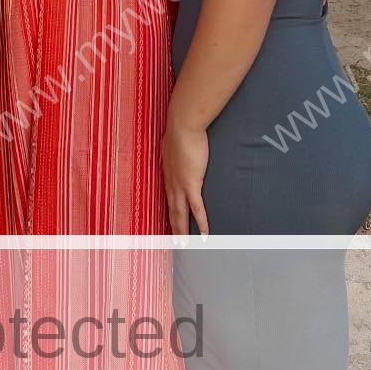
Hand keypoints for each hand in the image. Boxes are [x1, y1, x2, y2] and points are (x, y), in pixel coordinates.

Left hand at [162, 120, 209, 237]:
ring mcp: (180, 185)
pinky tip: (203, 234)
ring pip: (180, 214)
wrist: (183, 125)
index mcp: (167, 172)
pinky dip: (201, 222)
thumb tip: (174, 146)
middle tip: (175, 241)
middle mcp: (170, 182)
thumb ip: (173, 148)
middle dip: (173, 226)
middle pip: (171, 209)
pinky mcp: (191, 184)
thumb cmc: (179, 129)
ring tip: (184, 244)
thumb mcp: (172, 141)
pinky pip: (197, 209)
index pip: (168, 196)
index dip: (169, 210)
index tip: (170, 220)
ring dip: (182, 230)